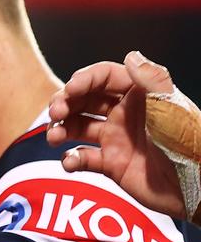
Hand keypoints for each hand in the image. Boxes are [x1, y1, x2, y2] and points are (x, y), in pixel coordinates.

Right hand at [48, 51, 184, 216]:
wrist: (197, 186)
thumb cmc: (188, 142)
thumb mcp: (170, 106)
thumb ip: (151, 79)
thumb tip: (131, 55)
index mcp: (139, 95)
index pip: (103, 77)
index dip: (83, 79)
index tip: (70, 90)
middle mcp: (124, 114)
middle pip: (84, 99)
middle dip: (65, 103)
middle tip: (55, 113)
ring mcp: (116, 139)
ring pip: (78, 127)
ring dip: (61, 129)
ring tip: (55, 137)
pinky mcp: (112, 164)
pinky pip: (83, 158)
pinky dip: (71, 159)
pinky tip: (70, 162)